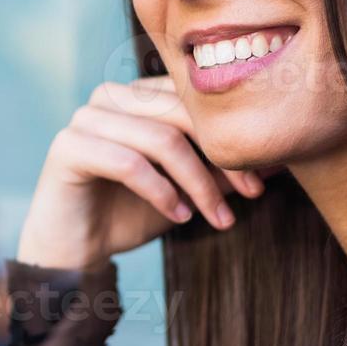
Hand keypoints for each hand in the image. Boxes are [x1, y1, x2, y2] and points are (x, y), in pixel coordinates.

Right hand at [16, 75, 274, 268]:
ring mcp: (85, 118)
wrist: (73, 251)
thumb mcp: (187, 188)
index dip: (232, 138)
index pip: (195, 102)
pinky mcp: (67, 147)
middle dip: (221, 159)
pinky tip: (178, 216)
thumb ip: (221, 169)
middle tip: (250, 196)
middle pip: (180, 114)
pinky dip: (161, 191)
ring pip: (159, 139)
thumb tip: (278, 157)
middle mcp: (110, 96)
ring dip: (196, 182)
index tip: (262, 180)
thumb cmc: (130, 213)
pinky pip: (127, 162)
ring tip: (216, 217)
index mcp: (138, 94)